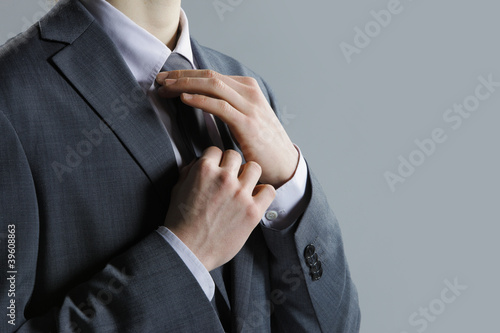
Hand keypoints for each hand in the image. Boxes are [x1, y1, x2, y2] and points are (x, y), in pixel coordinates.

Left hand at [156, 69, 298, 187]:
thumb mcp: (245, 119)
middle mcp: (249, 92)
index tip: (166, 80)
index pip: (211, 75)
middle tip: (159, 81)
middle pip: (209, 76)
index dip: (186, 75)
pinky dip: (200, 100)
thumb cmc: (262, 145)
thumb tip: (202, 101)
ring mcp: (250, 106)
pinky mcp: (247, 123)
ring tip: (165, 88)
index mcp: (247, 88)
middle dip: (181, 76)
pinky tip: (184, 99)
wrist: (284, 165)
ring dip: (185, 85)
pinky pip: (219, 106)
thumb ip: (228, 107)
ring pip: (212, 86)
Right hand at [164, 147, 275, 270]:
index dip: (215, 160)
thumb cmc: (180, 222)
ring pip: (254, 168)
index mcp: (204, 170)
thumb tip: (198, 163)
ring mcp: (240, 194)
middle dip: (231, 166)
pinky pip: (269, 191)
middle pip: (236, 156)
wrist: (187, 250)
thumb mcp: (177, 190)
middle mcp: (224, 178)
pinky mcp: (252, 211)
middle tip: (229, 179)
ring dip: (249, 176)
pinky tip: (255, 199)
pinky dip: (263, 193)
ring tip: (243, 187)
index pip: (216, 150)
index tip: (216, 169)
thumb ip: (189, 172)